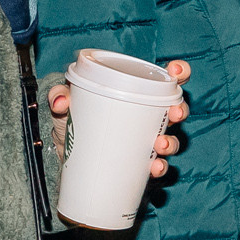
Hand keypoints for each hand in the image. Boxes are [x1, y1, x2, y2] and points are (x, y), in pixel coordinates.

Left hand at [50, 60, 190, 175]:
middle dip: (180, 111)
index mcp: (137, 92)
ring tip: (160, 145)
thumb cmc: (72, 116)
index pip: (165, 79)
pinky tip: (155, 168)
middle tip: (175, 113)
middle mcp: (147, 116)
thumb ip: (59, 95)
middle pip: (175, 110)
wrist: (62, 151)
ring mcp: (144, 141)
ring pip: (170, 140)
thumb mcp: (64, 101)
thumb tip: (60, 101)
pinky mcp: (138, 164)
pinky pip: (156, 166)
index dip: (179, 73)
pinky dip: (159, 168)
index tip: (177, 70)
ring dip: (171, 143)